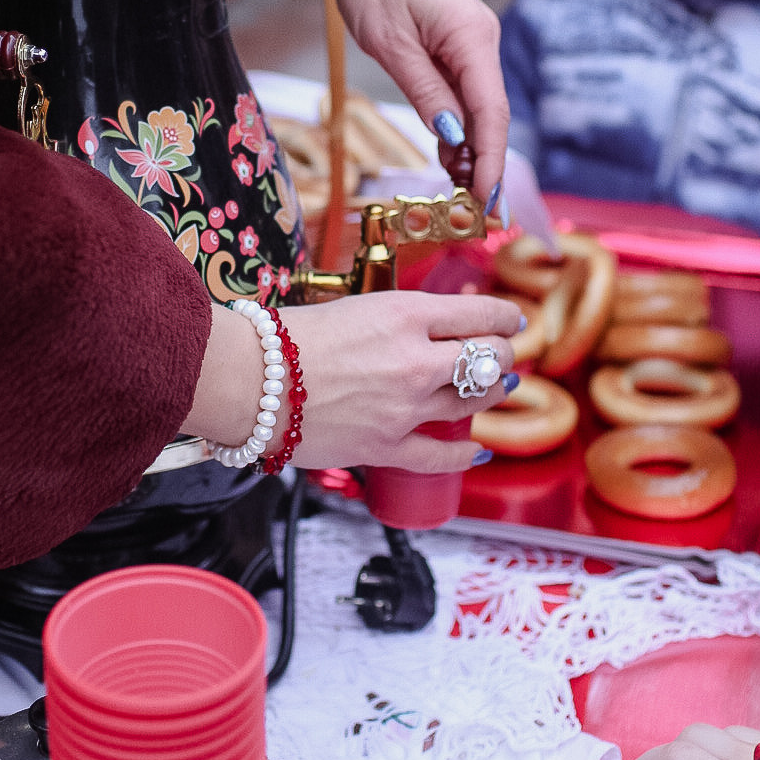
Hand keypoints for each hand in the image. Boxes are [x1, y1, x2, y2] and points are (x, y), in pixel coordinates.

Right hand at [186, 290, 520, 472]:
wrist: (248, 381)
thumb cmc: (288, 337)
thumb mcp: (355, 305)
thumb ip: (399, 317)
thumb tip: (434, 324)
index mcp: (406, 314)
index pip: (481, 315)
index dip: (504, 318)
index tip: (510, 321)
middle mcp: (416, 360)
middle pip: (490, 358)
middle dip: (504, 354)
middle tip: (503, 354)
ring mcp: (405, 407)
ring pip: (475, 401)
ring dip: (492, 393)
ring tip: (495, 387)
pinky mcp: (388, 446)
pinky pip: (444, 455)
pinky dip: (467, 454)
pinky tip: (479, 450)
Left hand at [321, 0, 507, 202]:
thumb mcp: (389, 43)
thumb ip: (425, 92)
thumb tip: (453, 138)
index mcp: (472, 38)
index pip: (491, 113)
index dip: (492, 161)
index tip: (487, 201)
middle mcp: (482, 39)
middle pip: (490, 114)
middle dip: (485, 164)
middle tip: (474, 214)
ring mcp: (472, 38)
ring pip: (478, 104)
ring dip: (470, 148)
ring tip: (456, 194)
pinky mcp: (456, 38)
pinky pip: (464, 89)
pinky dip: (458, 123)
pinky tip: (449, 154)